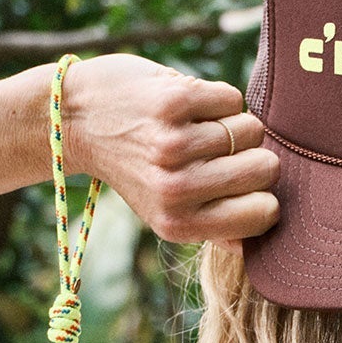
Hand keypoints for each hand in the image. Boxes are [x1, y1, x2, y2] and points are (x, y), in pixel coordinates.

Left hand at [60, 53, 279, 247]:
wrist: (75, 118)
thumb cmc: (133, 166)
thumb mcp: (162, 212)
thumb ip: (209, 228)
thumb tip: (253, 244)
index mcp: (180, 225)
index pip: (264, 213)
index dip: (263, 194)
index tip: (241, 183)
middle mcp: (177, 189)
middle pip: (266, 168)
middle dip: (252, 155)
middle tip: (219, 151)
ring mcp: (174, 144)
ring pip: (250, 130)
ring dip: (230, 124)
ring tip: (195, 128)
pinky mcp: (174, 101)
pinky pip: (232, 99)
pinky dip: (216, 98)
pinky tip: (187, 106)